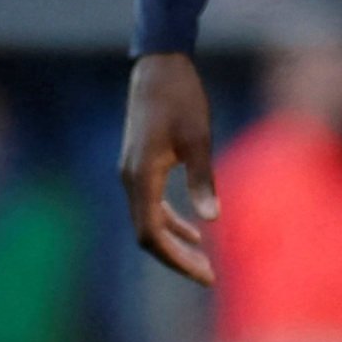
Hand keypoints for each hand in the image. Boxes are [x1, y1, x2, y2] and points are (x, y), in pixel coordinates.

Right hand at [118, 51, 217, 285]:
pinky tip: (195, 227)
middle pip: (148, 234)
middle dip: (177, 258)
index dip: (176, 259)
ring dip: (174, 241)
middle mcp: (130, 179)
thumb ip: (202, 180)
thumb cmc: (181, 98)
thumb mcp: (198, 138)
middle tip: (210, 276)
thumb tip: (211, 221)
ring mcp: (132, 173)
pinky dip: (170, 220)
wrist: (159, 66)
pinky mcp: (139, 165)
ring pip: (149, 221)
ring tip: (204, 259)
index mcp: (140, 177)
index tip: (205, 274)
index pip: (151, 234)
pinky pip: (151, 204)